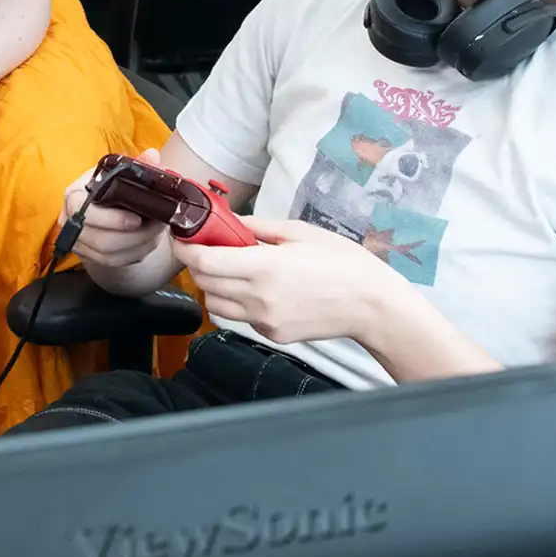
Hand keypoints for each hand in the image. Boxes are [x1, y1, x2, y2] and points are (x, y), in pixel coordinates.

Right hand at [60, 148, 168, 270]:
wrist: (104, 212)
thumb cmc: (111, 189)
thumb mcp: (121, 174)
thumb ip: (137, 165)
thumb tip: (152, 155)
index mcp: (74, 195)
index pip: (82, 209)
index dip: (110, 219)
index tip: (137, 219)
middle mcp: (69, 219)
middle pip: (99, 239)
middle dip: (135, 236)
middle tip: (157, 226)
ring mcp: (77, 241)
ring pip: (108, 254)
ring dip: (138, 245)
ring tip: (156, 233)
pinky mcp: (87, 257)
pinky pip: (112, 262)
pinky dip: (134, 254)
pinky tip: (147, 244)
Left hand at [177, 216, 401, 345]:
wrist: (374, 306)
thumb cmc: (344, 264)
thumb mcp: (301, 232)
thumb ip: (259, 227)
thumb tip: (229, 221)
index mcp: (264, 267)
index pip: (203, 262)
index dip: (185, 249)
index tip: (182, 238)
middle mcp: (258, 298)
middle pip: (203, 283)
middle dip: (197, 265)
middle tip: (207, 249)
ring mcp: (264, 320)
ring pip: (214, 305)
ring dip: (213, 286)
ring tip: (233, 271)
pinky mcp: (272, 335)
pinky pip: (239, 317)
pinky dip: (237, 302)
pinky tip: (258, 289)